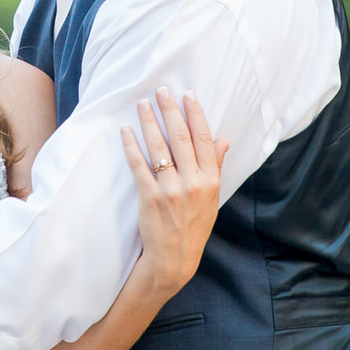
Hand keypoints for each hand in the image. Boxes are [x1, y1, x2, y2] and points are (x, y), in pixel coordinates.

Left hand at [121, 90, 229, 302]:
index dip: (195, 114)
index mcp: (210, 180)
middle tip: (161, 90)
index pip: (203, 139)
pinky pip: (139, 165)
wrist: (174, 259)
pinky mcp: (149, 198)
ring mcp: (170, 190)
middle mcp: (193, 183)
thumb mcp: (212, 198)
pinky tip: (126, 131)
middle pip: (180, 138)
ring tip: (142, 104)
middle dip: (170, 110)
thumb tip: (223, 139)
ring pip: (159, 148)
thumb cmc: (194, 226)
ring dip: (149, 122)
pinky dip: (131, 146)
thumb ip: (214, 167)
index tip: (188, 94)